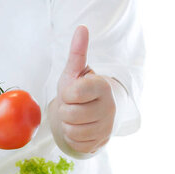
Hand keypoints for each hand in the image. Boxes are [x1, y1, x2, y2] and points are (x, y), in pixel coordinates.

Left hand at [50, 25, 115, 153]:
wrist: (91, 112)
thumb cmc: (79, 90)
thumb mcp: (75, 72)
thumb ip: (77, 52)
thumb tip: (82, 28)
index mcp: (103, 87)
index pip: (73, 93)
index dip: (66, 94)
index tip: (73, 92)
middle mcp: (109, 107)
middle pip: (70, 114)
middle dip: (65, 111)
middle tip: (73, 106)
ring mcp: (107, 127)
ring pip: (72, 131)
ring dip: (68, 125)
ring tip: (75, 118)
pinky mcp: (101, 143)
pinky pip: (76, 144)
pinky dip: (73, 138)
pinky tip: (79, 129)